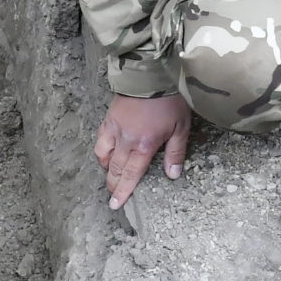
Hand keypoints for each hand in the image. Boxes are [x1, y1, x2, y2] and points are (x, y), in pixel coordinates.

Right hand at [94, 94, 191, 209]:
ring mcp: (114, 130)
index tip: (116, 204)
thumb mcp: (180, 127)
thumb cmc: (168, 101)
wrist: (149, 75)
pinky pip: (100, 140)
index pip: (131, 175)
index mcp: (143, 146)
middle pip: (115, 169)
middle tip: (112, 196)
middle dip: (112, 185)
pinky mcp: (108, 119)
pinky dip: (101, 151)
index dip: (123, 192)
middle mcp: (125, 141)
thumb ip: (175, 152)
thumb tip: (173, 174)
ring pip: (103, 156)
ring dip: (106, 169)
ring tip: (111, 175)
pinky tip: (106, 153)